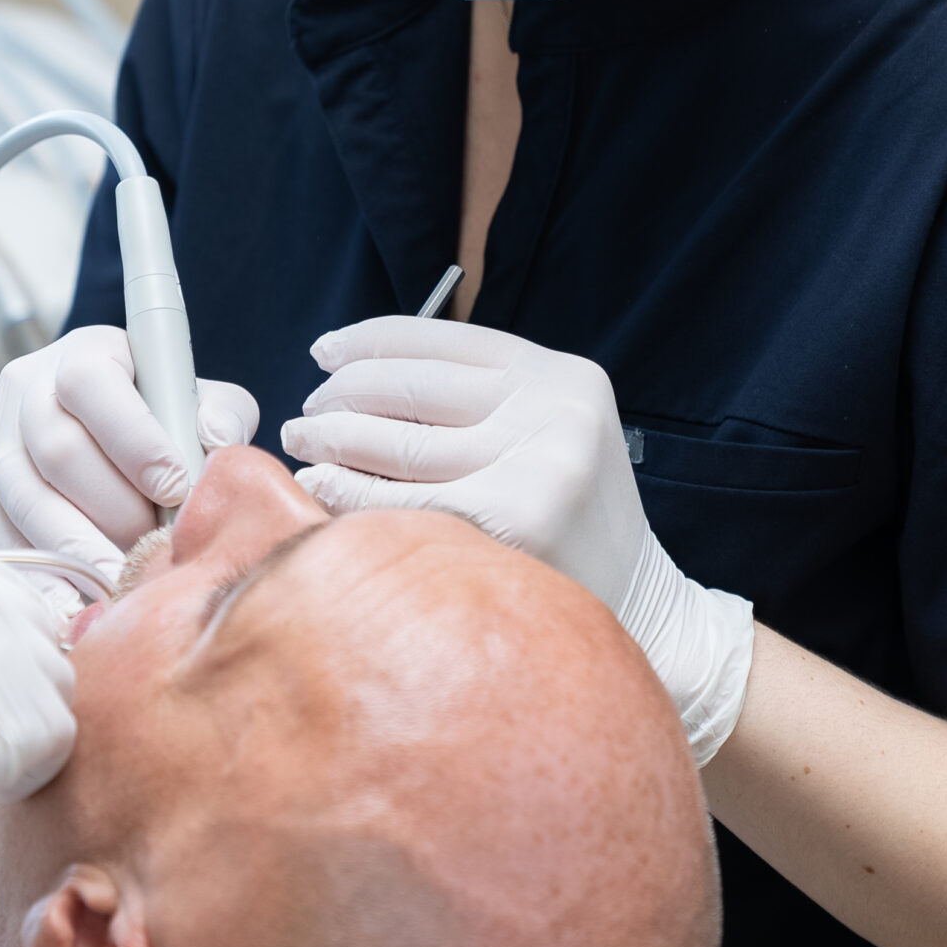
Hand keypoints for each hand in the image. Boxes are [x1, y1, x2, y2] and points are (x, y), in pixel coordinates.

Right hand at [0, 326, 257, 581]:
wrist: (104, 435)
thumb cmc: (159, 416)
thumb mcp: (196, 399)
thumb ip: (220, 414)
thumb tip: (217, 440)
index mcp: (81, 353)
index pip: (90, 383)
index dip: (133, 439)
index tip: (175, 487)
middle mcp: (24, 392)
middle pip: (57, 450)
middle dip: (114, 508)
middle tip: (155, 544)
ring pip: (27, 499)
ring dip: (81, 547)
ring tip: (126, 576)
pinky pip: (5, 539)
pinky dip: (47, 575)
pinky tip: (84, 596)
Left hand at [283, 317, 751, 762]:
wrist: (642, 606)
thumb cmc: (571, 519)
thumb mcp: (550, 433)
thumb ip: (481, 399)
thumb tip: (354, 374)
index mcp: (561, 377)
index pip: (443, 340)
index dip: (370, 339)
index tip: (325, 352)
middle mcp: (552, 412)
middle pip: (411, 386)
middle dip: (341, 394)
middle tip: (306, 413)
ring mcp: (536, 468)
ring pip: (396, 440)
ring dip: (332, 438)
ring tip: (304, 445)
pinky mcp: (511, 525)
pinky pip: (400, 500)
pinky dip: (347, 490)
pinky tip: (319, 487)